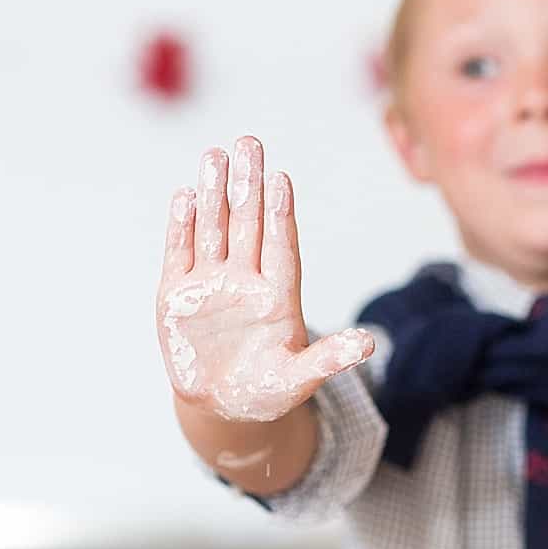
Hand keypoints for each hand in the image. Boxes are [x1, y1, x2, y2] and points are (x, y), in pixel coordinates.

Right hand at [156, 137, 375, 422]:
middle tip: (249, 142)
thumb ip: (328, 359)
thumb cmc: (267, 388)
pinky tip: (185, 195)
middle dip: (247, 184)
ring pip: (213, 230)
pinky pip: (180, 255)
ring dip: (212, 194)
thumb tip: (370, 343)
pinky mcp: (177, 298)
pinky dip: (180, 227)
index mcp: (277, 294)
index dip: (280, 214)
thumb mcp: (298, 379)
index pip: (280, 245)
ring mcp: (210, 285)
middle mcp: (245, 280)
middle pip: (247, 224)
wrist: (222, 406)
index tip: (282, 179)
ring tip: (214, 155)